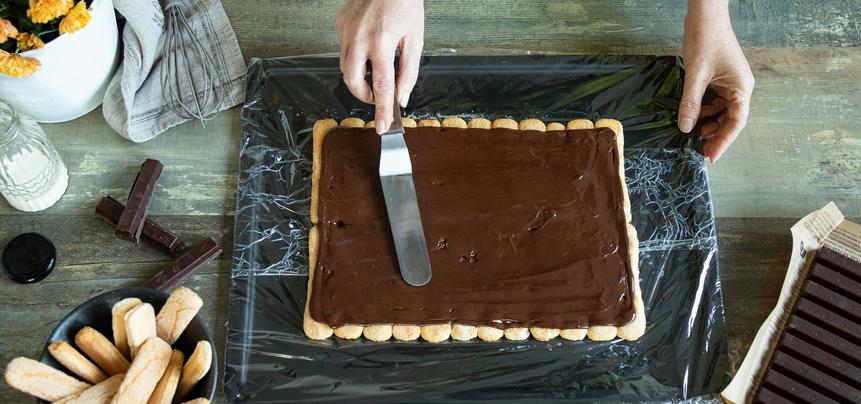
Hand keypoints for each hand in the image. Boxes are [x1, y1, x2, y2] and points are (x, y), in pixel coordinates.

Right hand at [335, 0, 424, 133]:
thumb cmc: (406, 3)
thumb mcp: (415, 39)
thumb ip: (408, 71)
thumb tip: (402, 97)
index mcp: (382, 42)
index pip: (382, 86)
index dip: (382, 110)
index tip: (382, 127)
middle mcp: (359, 37)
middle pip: (353, 81)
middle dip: (365, 95)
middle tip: (378, 97)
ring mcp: (346, 29)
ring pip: (345, 66)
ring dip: (359, 76)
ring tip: (375, 69)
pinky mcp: (340, 22)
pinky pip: (344, 47)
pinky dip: (355, 54)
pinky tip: (368, 44)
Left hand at [679, 1, 753, 161]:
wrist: (705, 15)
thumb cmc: (706, 39)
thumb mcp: (695, 75)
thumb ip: (690, 103)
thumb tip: (686, 127)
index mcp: (741, 87)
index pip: (736, 122)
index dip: (724, 141)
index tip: (710, 156)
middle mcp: (739, 87)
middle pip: (730, 119)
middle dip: (715, 134)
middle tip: (698, 149)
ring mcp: (730, 82)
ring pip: (721, 111)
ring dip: (708, 123)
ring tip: (693, 135)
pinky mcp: (720, 77)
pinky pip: (714, 100)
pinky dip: (704, 110)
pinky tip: (692, 116)